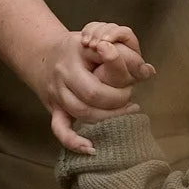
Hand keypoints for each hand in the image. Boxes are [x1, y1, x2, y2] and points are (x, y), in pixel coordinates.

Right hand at [36, 22, 153, 153]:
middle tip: (130, 102)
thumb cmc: (77, 48)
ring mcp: (57, 94)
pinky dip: (73, 142)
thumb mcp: (95, 39)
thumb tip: (148, 71)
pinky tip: (91, 149)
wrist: (39, 53)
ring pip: (81, 113)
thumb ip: (121, 53)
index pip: (100, 74)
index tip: (135, 81)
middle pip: (92, 96)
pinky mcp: (54, 109)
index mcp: (76, 55)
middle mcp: (63, 76)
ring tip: (124, 116)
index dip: (120, 81)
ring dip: (106, 118)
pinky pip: (60, 129)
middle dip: (117, 102)